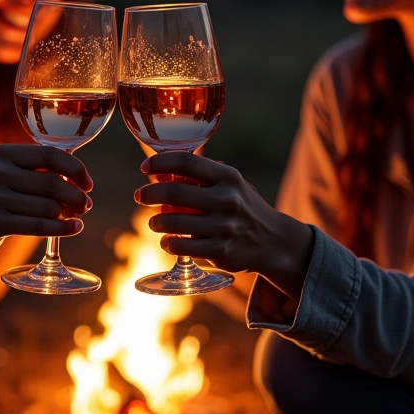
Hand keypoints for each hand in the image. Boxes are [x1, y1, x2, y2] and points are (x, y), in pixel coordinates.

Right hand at [0, 143, 92, 256]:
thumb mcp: (10, 174)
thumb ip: (39, 171)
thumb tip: (80, 180)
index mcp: (4, 153)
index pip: (50, 154)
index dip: (76, 169)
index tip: (88, 183)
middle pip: (52, 182)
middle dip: (76, 195)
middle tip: (86, 205)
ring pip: (47, 206)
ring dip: (69, 214)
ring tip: (76, 217)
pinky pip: (37, 226)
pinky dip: (61, 228)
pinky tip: (73, 228)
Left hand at [134, 152, 312, 299]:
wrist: (273, 240)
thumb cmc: (241, 206)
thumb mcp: (228, 184)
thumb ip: (199, 176)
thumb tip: (158, 171)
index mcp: (228, 177)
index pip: (186, 161)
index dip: (160, 162)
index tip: (145, 167)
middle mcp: (227, 200)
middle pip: (174, 192)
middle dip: (149, 194)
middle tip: (139, 196)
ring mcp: (224, 227)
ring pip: (174, 222)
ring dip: (156, 222)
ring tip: (153, 222)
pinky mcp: (221, 251)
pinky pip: (183, 247)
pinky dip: (168, 243)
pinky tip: (166, 241)